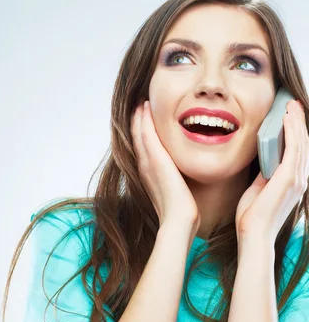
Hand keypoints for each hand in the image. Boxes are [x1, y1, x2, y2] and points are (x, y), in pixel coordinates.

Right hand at [131, 100, 199, 229]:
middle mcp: (144, 167)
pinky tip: (146, 107)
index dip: (142, 133)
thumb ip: (178, 182)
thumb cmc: (182, 212)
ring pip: (138, 134)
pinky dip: (143, 120)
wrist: (179, 220)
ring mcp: (147, 163)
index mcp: (149, 175)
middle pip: (136, 139)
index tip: (145, 119)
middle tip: (139, 104)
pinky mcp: (154, 160)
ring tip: (140, 102)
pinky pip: (145, 134)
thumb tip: (186, 179)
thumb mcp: (178, 193)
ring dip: (139, 117)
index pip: (143, 148)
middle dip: (137, 122)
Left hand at [235, 99, 307, 241]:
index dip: (296, 132)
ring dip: (296, 122)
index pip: (298, 152)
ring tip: (290, 106)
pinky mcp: (290, 178)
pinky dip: (293, 131)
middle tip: (292, 105)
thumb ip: (263, 176)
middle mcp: (300, 179)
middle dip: (298, 122)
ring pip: (302, 143)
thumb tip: (263, 163)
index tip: (289, 117)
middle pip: (303, 144)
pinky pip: (295, 148)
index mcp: (293, 182)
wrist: (253, 235)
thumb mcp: (258, 191)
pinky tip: (288, 118)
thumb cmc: (252, 217)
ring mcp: (298, 179)